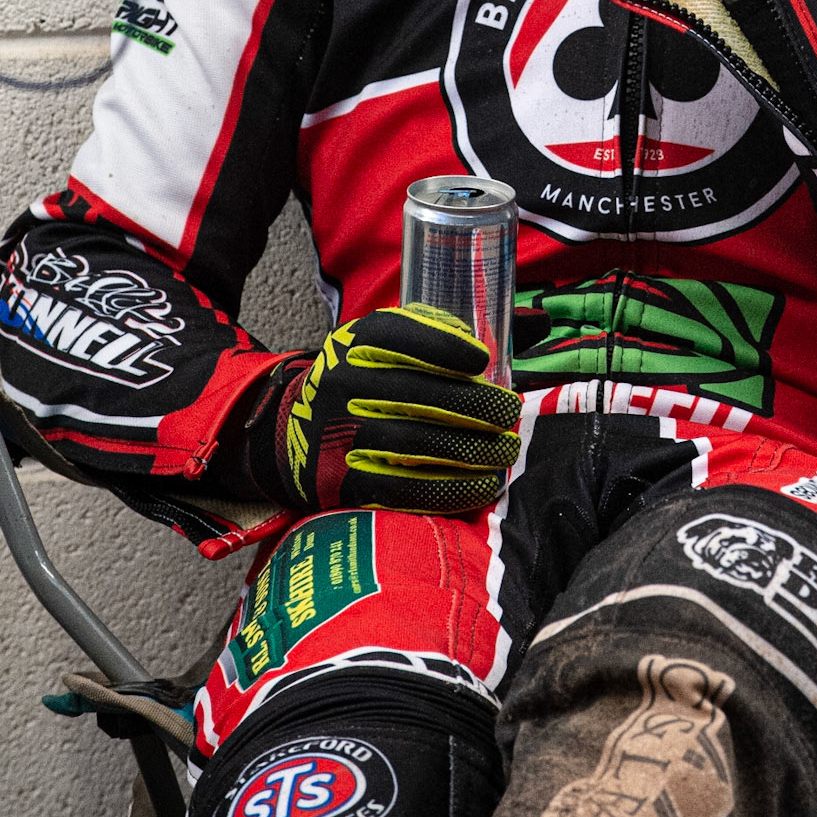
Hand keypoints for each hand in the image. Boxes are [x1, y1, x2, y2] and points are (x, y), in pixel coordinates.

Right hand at [247, 305, 521, 515]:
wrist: (288, 433)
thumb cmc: (361, 380)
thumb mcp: (385, 344)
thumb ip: (445, 334)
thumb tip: (528, 327)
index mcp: (357, 343)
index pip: (399, 335)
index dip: (443, 346)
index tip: (482, 359)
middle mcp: (344, 382)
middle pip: (418, 393)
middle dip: (474, 405)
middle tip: (508, 414)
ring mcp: (341, 433)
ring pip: (416, 442)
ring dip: (471, 450)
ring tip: (505, 452)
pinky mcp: (343, 480)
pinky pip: (404, 487)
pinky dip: (449, 489)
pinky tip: (481, 486)